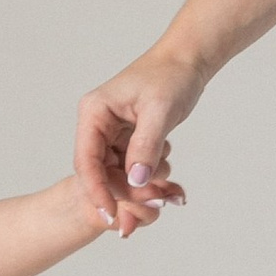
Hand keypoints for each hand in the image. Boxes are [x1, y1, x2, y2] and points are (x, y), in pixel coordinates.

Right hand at [77, 46, 207, 225]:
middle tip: (156, 204)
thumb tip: (136, 181)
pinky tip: (169, 185)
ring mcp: (112, 133)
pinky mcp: (128, 139)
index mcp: (94, 113)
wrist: (189, 60)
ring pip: (118, 174)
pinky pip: (133, 168)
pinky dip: (150, 178)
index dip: (97, 191)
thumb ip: (145, 147)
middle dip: (127, 191)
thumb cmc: (172, 76)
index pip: (86, 161)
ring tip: (169, 191)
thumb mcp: (160, 112)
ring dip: (142, 187)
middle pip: (102, 173)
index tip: (111, 215)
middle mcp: (97, 124)